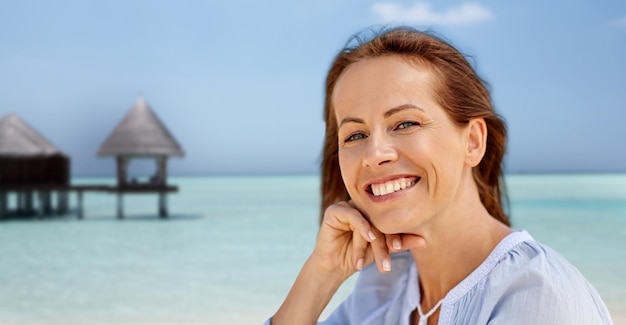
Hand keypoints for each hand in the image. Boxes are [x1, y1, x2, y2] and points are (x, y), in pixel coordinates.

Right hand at [311, 201, 425, 279]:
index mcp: (373, 212)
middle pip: (378, 221)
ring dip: (373, 242)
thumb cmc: (358, 256)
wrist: (333, 267)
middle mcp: (361, 206)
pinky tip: (368, 237)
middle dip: (385, 243)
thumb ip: (400, 243)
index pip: (388, 220)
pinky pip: (352, 214)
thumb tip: (425, 240)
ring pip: (366, 220)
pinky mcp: (334, 210)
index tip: (401, 248)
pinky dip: (362, 226)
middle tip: (388, 263)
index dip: (397, 234)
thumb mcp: (381, 251)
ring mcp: (347, 206)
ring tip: (378, 261)